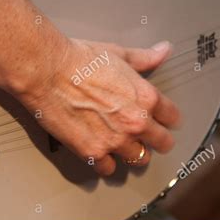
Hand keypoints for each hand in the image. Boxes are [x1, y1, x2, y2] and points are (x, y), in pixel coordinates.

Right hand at [17, 38, 180, 175]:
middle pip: (163, 143)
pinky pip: (108, 169)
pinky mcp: (92, 152)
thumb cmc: (79, 60)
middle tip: (153, 139)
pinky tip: (102, 154)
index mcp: (146, 97)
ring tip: (127, 147)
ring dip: (134, 153)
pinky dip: (106, 163)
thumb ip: (145, 57)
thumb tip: (163, 50)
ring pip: (139, 159)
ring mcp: (115, 140)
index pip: (173, 117)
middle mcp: (135, 122)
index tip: (166, 120)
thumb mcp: (119, 54)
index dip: (170, 118)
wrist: (47, 71)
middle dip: (159, 140)